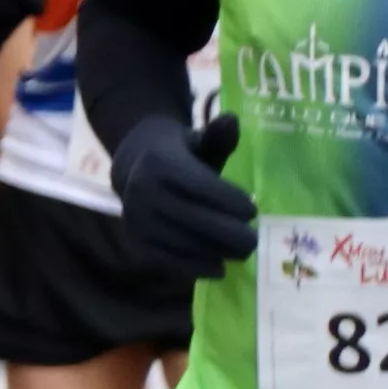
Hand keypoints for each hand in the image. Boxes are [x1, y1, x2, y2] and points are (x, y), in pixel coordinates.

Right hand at [109, 110, 256, 277]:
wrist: (133, 164)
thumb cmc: (178, 153)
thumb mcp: (197, 139)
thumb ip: (217, 136)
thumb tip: (232, 120)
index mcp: (159, 162)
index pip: (200, 186)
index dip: (229, 201)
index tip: (253, 211)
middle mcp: (141, 191)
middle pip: (192, 218)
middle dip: (227, 233)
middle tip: (254, 240)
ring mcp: (135, 218)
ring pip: (181, 242)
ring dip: (215, 251)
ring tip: (241, 253)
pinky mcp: (135, 239)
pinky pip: (166, 259)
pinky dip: (194, 267)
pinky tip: (218, 268)